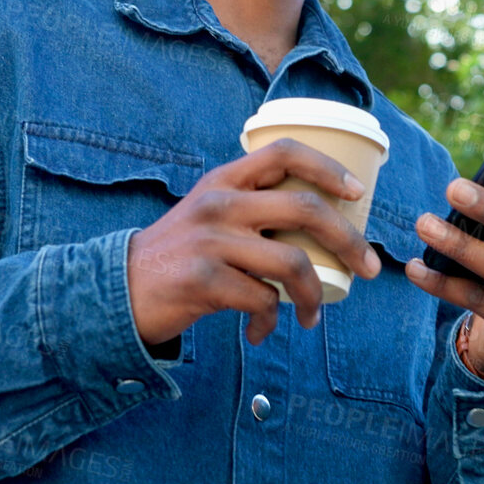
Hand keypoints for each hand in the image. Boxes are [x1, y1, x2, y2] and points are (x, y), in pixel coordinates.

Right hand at [126, 138, 381, 347]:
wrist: (114, 292)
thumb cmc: (177, 257)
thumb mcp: (208, 216)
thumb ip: (250, 210)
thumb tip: (318, 225)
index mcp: (224, 181)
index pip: (284, 153)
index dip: (328, 168)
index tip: (357, 192)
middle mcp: (219, 203)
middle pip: (306, 209)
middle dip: (350, 241)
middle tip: (369, 267)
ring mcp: (211, 241)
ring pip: (293, 263)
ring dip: (313, 296)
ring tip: (312, 316)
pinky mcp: (203, 280)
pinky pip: (262, 301)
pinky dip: (269, 321)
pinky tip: (260, 331)